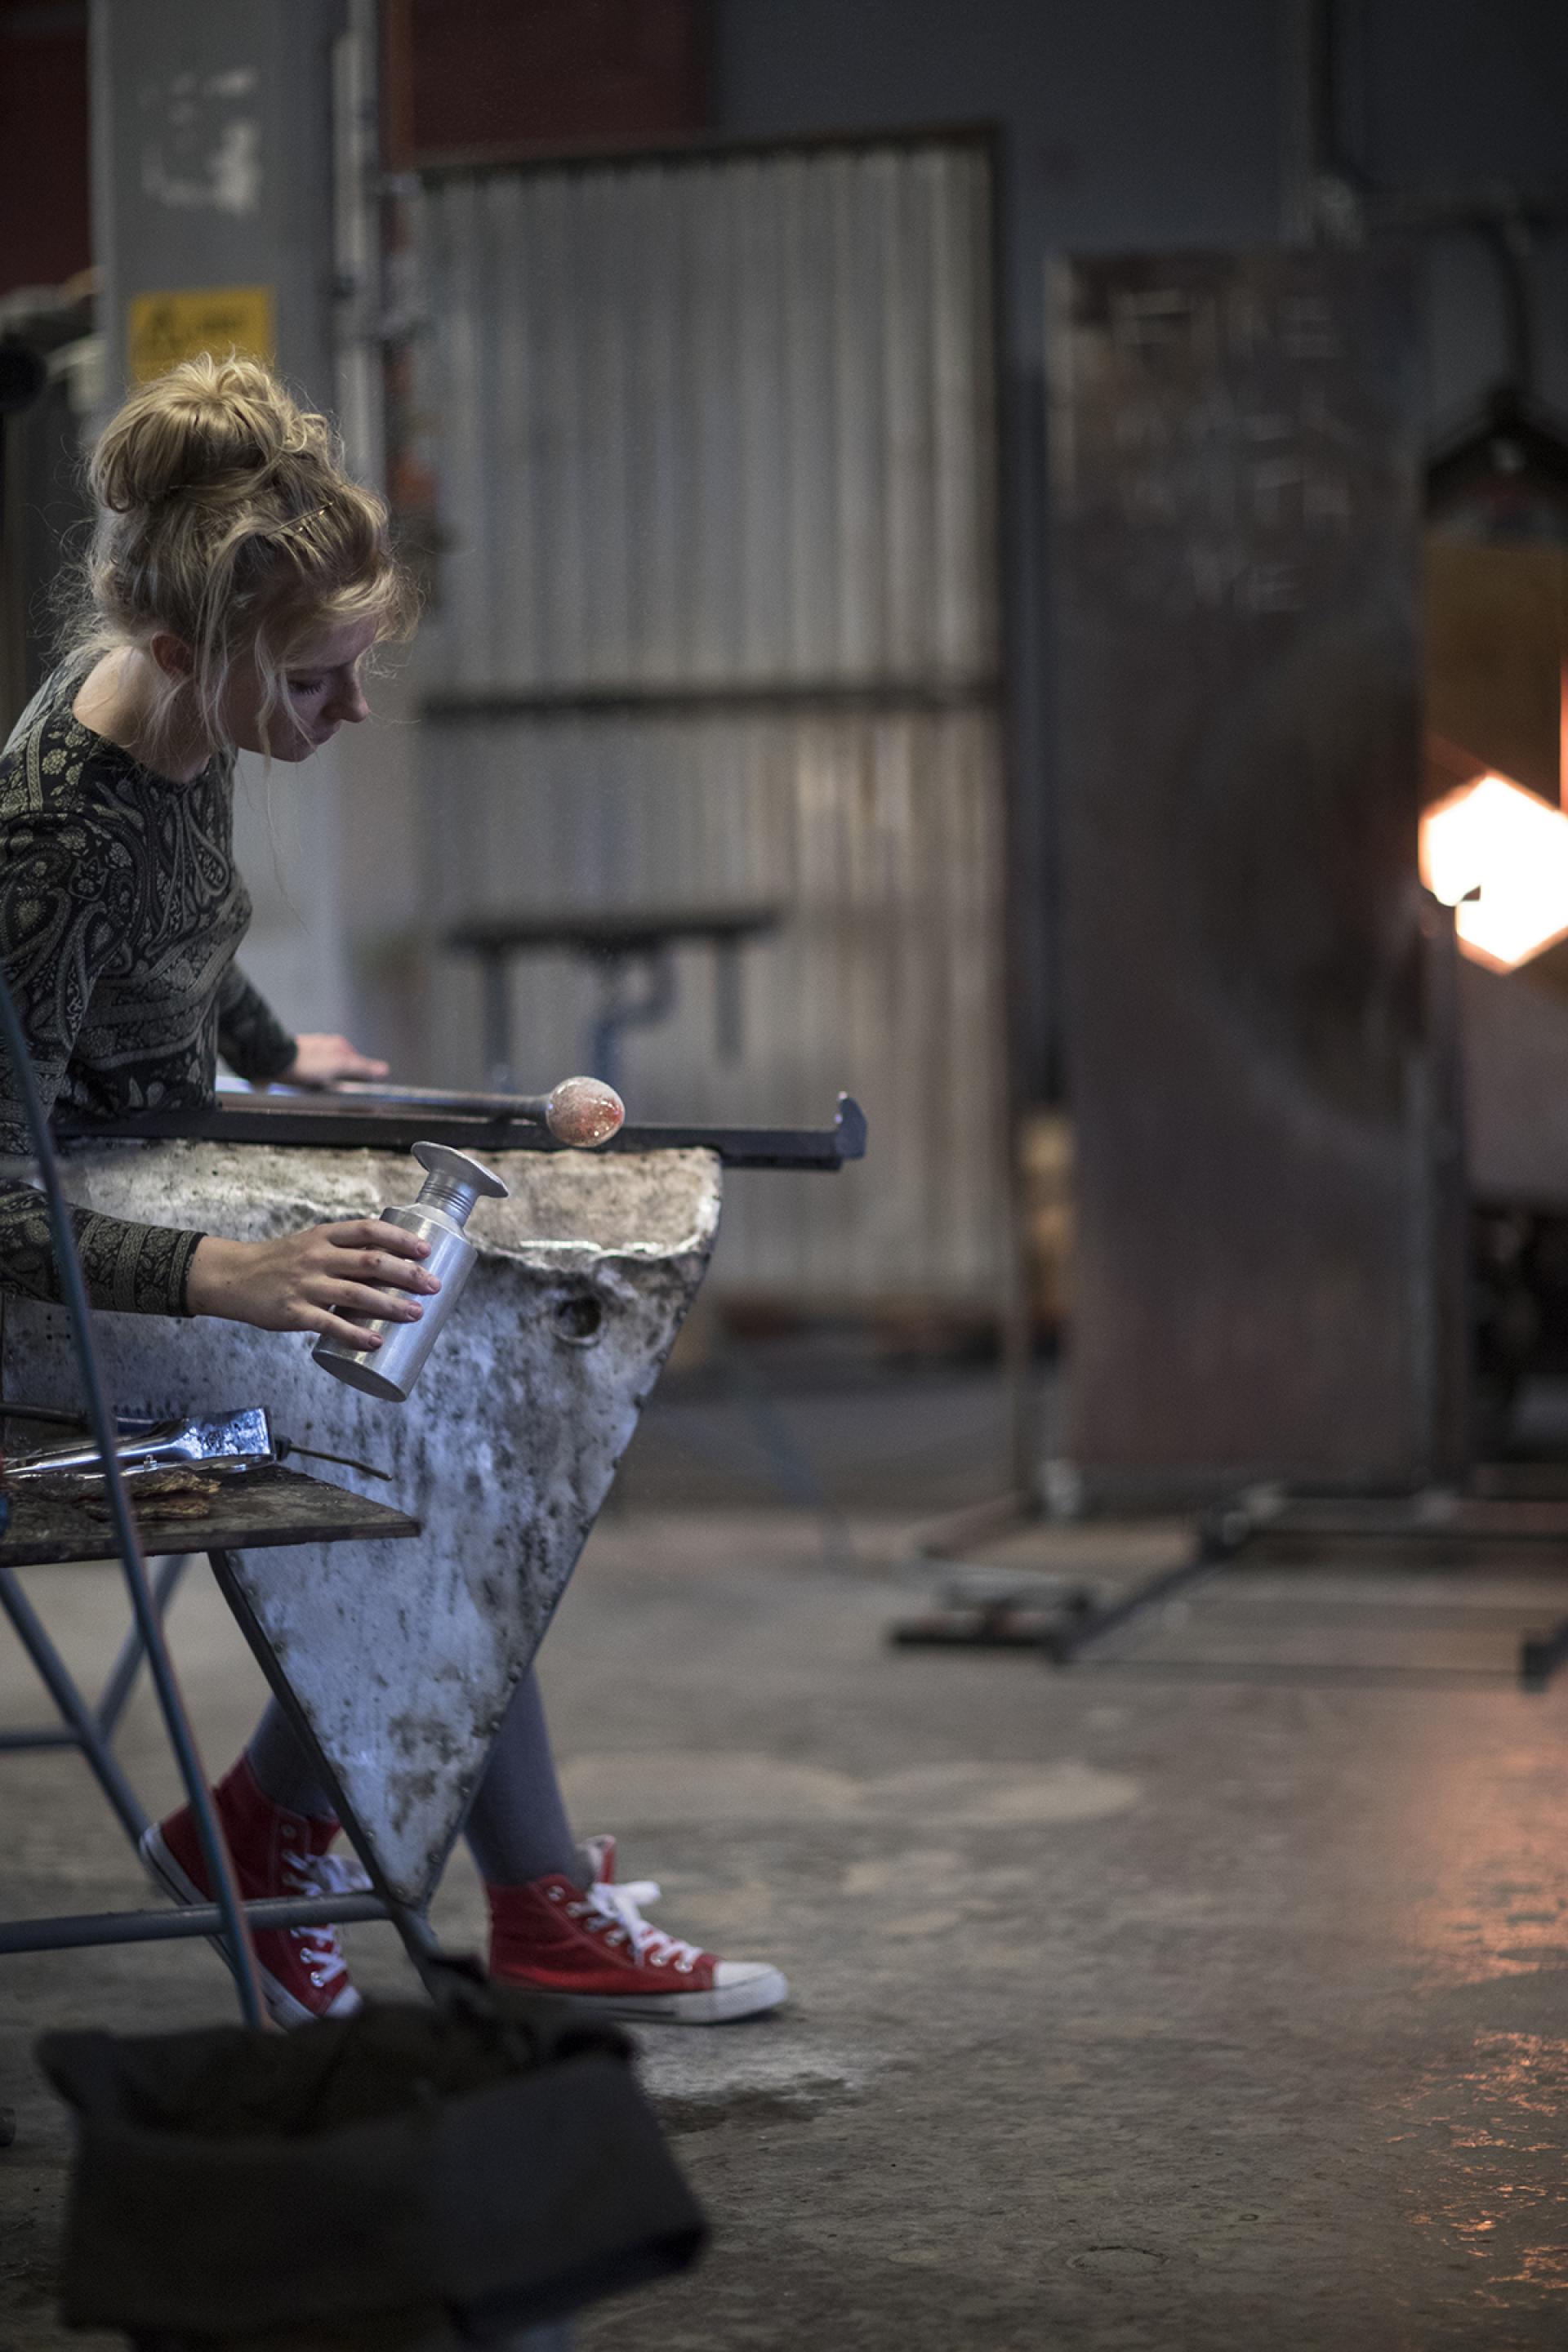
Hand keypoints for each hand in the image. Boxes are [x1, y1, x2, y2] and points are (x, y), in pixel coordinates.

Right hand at [187, 1220, 440, 1349]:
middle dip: (407, 1274)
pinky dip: (355, 1334)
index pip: (369, 1230)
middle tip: (433, 1286)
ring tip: (417, 1314)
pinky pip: (330, 1325)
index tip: (426, 1250)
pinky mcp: (295, 1312)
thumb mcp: (309, 1244)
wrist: (232, 1277)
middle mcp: (317, 1257)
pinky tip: (376, 1341)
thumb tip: (388, 1261)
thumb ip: (343, 1250)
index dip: (400, 1238)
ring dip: (391, 1305)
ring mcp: (306, 1285)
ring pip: (357, 1294)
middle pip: (371, 1262)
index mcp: (324, 1236)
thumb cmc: (278, 1262)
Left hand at [279, 1034, 389, 1086]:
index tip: (360, 1088)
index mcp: (340, 1045)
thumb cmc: (305, 1062)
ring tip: (319, 1086)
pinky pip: (314, 1074)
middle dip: (342, 1080)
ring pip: (329, 1071)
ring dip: (327, 1081)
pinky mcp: (302, 1061)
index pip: (359, 1063)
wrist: (275, 1060)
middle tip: (335, 1088)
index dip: (361, 1078)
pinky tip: (310, 1084)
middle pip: (344, 1068)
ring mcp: (314, 1052)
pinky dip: (315, 1080)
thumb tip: (382, 1068)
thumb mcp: (339, 1066)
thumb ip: (362, 1067)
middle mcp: (328, 1046)